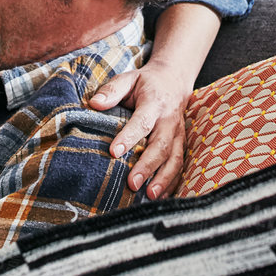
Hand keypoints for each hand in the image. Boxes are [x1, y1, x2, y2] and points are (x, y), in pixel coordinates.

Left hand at [89, 60, 192, 199]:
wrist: (174, 80)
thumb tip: (94, 103)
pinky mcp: (181, 144)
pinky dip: (173, 182)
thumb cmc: (145, 83)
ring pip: (175, 159)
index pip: (141, 122)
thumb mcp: (128, 78)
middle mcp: (169, 121)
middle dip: (147, 166)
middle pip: (161, 146)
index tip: (113, 152)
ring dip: (163, 179)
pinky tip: (161, 197)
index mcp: (154, 103)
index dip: (128, 137)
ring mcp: (178, 134)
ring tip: (149, 195)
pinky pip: (180, 165)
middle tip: (132, 183)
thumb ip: (112, 90)